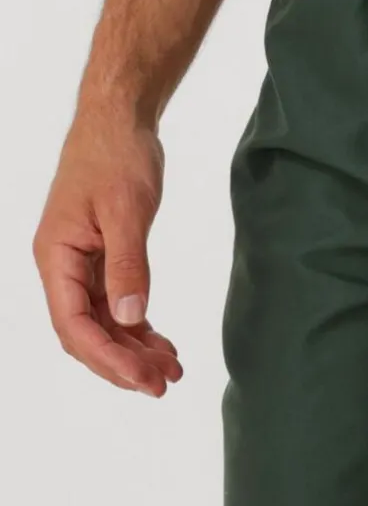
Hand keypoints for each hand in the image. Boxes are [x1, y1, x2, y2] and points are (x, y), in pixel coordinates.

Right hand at [34, 107, 182, 396]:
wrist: (119, 121)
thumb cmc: (116, 155)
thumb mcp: (126, 210)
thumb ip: (127, 266)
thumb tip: (130, 319)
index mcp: (56, 257)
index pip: (74, 324)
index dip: (108, 357)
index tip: (144, 378)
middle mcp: (63, 267)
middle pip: (86, 333)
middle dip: (122, 363)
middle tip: (164, 384)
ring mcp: (81, 266)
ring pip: (104, 324)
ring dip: (134, 351)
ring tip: (172, 371)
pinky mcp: (102, 260)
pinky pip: (116, 307)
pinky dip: (138, 328)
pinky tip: (163, 344)